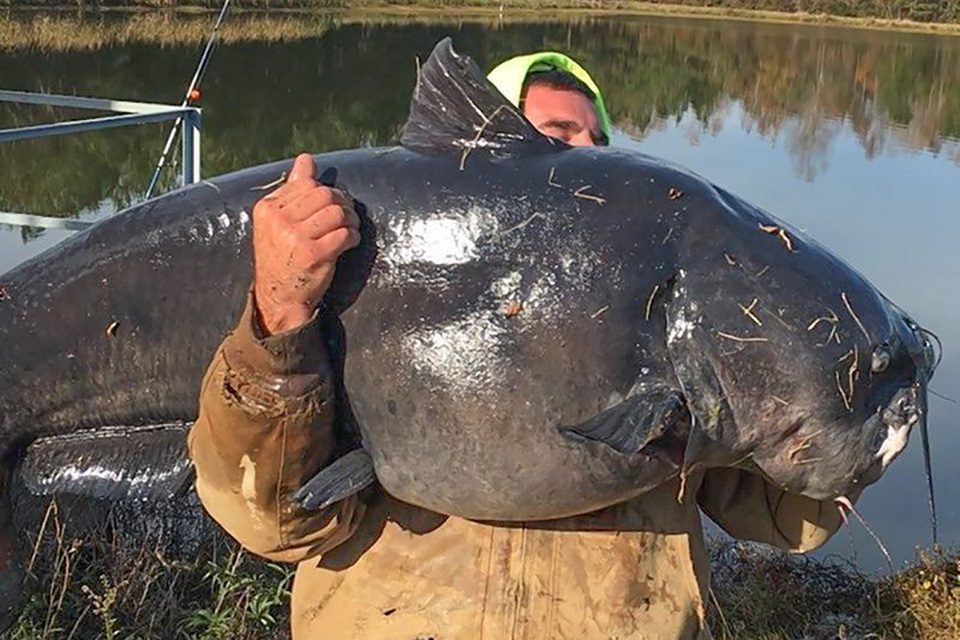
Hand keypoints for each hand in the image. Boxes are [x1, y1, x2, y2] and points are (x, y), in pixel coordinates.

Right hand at [252, 153, 359, 335]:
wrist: (278, 297)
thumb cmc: (281, 257)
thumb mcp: (277, 222)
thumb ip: (291, 190)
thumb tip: (305, 159)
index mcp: (268, 209)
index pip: (307, 184)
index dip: (326, 192)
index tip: (331, 205)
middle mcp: (279, 221)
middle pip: (326, 195)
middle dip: (343, 204)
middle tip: (347, 217)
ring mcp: (295, 237)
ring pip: (337, 212)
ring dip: (351, 220)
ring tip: (350, 229)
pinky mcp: (314, 254)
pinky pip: (345, 234)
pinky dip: (353, 237)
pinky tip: (350, 242)